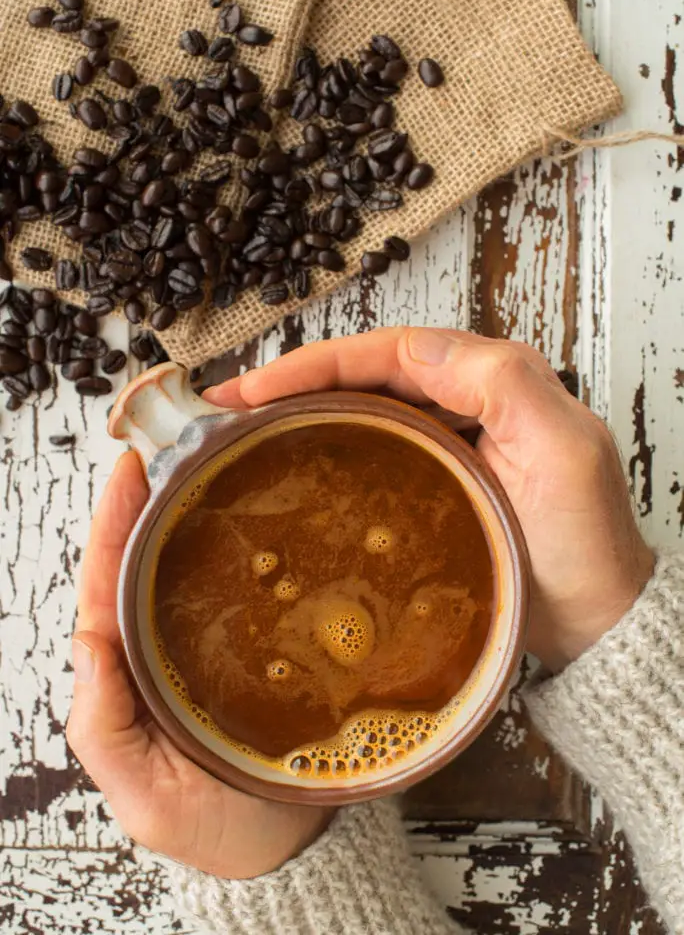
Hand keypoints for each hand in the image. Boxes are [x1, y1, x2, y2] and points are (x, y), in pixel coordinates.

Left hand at [67, 451, 332, 878]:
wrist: (291, 848)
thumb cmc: (219, 829)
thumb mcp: (147, 801)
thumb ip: (105, 731)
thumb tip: (86, 645)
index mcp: (127, 681)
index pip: (109, 589)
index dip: (114, 529)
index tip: (128, 474)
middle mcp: (164, 653)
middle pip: (147, 565)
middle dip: (151, 503)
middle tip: (170, 447)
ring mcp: (211, 648)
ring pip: (193, 571)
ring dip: (194, 517)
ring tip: (209, 465)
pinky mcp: (260, 648)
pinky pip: (245, 592)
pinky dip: (247, 551)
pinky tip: (264, 521)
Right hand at [206, 328, 654, 671]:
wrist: (596, 630)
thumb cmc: (586, 550)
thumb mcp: (564, 452)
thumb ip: (504, 382)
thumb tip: (418, 347)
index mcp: (495, 380)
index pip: (389, 353)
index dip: (315, 363)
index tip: (254, 391)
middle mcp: (468, 400)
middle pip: (366, 374)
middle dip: (293, 382)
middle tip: (227, 406)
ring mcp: (450, 443)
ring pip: (362, 409)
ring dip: (301, 412)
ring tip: (240, 430)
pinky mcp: (435, 482)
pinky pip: (371, 449)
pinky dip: (324, 449)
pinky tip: (289, 465)